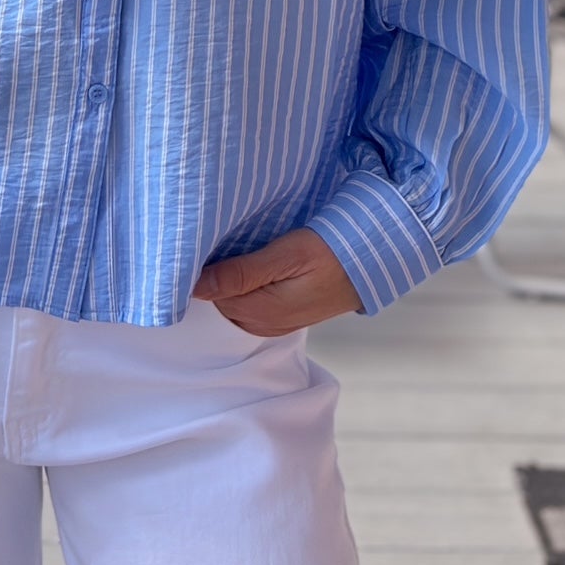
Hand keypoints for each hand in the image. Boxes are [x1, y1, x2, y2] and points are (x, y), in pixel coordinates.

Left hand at [190, 228, 362, 335]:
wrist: (368, 265)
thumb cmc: (330, 253)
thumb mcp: (286, 256)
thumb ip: (242, 273)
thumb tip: (197, 286)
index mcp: (260, 312)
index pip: (209, 295)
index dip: (200, 270)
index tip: (196, 242)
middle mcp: (261, 325)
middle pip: (218, 300)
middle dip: (211, 275)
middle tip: (211, 239)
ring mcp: (271, 324)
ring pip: (231, 302)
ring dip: (226, 280)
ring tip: (228, 248)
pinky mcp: (279, 318)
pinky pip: (246, 304)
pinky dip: (240, 287)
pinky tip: (246, 264)